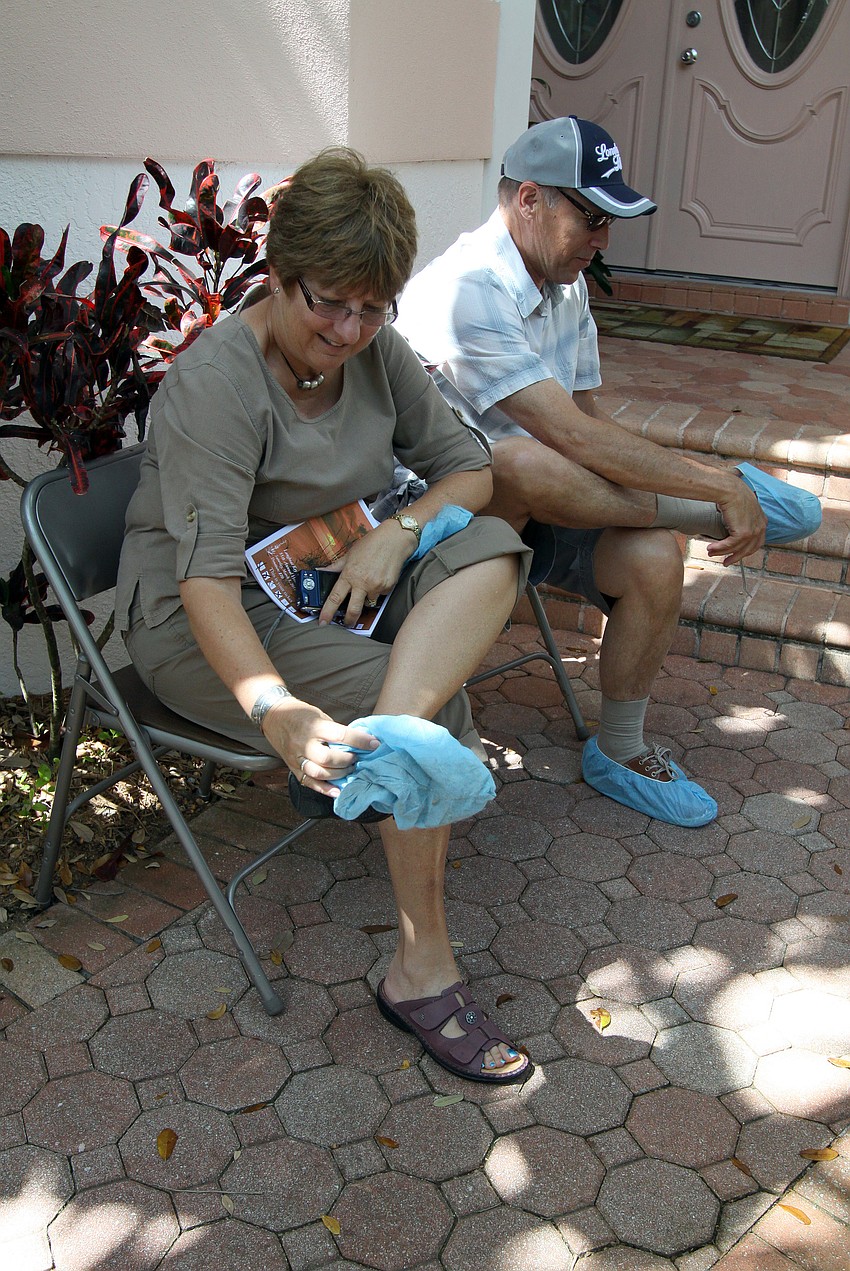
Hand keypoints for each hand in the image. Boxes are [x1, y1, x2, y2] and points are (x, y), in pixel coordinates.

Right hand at [261, 698, 377, 795]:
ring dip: (338, 775)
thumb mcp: (319, 715)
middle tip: (356, 758)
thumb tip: (356, 742)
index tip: (375, 744)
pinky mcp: (293, 768)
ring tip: (348, 770)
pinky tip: (337, 791)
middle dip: (347, 761)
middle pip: (329, 759)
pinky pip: (309, 782)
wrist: (273, 716)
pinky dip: (325, 789)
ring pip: (319, 773)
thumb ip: (335, 730)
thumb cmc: (300, 714)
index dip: (360, 741)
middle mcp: (304, 744)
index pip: (341, 735)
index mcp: (314, 727)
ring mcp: (297, 758)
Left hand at [318, 521, 412, 626]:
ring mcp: (377, 586)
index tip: (323, 622)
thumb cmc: (371, 544)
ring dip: (367, 597)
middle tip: (348, 623)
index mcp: (349, 575)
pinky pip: (381, 595)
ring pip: (369, 601)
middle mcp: (363, 583)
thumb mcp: (350, 554)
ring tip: (369, 582)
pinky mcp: (388, 587)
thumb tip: (322, 571)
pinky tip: (379, 577)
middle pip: (353, 610)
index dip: (327, 612)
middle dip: (349, 620)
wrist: (394, 539)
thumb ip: (336, 566)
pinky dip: (379, 589)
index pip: (335, 598)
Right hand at [707, 474, 766, 566]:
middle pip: (749, 549)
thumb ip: (741, 516)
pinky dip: (719, 548)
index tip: (735, 553)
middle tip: (726, 562)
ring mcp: (753, 531)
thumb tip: (732, 522)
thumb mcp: (742, 506)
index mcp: (762, 520)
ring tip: (710, 553)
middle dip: (736, 557)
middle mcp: (760, 527)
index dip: (745, 550)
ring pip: (737, 549)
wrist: (729, 489)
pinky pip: (730, 545)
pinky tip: (711, 548)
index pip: (756, 541)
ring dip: (722, 552)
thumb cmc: (733, 492)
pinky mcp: (744, 533)